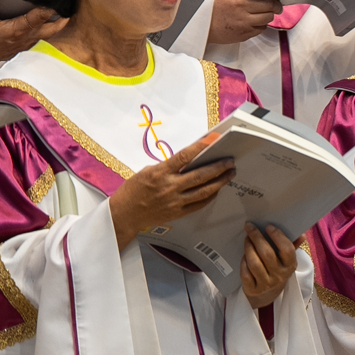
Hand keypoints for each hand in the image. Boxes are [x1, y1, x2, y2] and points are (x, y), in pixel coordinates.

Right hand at [0, 0, 66, 73]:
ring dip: (57, 27)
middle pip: (52, 29)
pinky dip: (47, 34)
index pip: (40, 17)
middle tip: (73, 8)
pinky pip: (40, 41)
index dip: (52, 8)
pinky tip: (49, 28)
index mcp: (17, 30)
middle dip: (63, 20)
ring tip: (66, 16)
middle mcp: (25, 39)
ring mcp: (24, 45)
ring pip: (47, 36)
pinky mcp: (21, 49)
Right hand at [108, 131, 234, 249]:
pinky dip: (210, 196)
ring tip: (229, 174)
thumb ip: (167, 166)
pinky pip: (199, 204)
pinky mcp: (177, 213)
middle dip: (218, 167)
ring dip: (219, 182)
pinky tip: (216, 190)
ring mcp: (175, 201)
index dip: (200, 147)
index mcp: (160, 173)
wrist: (124, 215)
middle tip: (230, 161)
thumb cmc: (133, 191)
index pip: (184, 156)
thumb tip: (187, 160)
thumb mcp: (146, 171)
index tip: (214, 139)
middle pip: (200, 175)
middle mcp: (169, 187)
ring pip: (203, 191)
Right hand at [207, 0, 288, 44]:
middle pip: (269, 5)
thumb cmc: (216, 5)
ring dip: (269, 15)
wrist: (201, 25)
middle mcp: (240, 6)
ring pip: (268, 18)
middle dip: (276, 4)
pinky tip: (254, 21)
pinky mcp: (244, 34)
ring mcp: (242, 22)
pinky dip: (261, 25)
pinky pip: (261, 29)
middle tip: (277, 4)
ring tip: (264, 13)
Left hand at [240, 223, 296, 309]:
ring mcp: (266, 284)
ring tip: (246, 239)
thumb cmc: (277, 271)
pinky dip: (243, 262)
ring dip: (248, 248)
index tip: (268, 226)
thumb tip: (301, 235)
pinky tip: (244, 255)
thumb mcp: (287, 261)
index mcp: (290, 266)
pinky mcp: (253, 290)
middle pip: (267, 254)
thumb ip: (292, 246)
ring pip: (254, 263)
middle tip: (249, 227)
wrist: (267, 296)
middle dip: (257, 238)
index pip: (287, 250)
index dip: (278, 236)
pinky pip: (246, 274)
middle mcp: (279, 276)